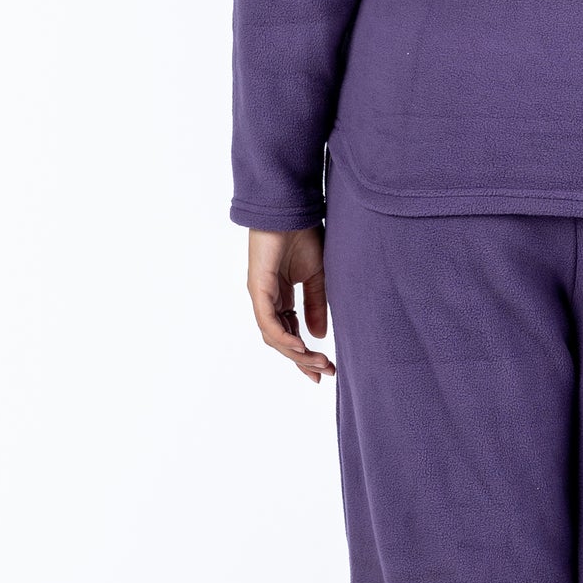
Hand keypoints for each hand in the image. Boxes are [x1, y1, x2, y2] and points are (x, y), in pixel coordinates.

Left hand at [247, 225, 333, 382]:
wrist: (293, 210)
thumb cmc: (303, 236)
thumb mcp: (317, 277)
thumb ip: (316, 305)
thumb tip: (318, 336)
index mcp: (281, 297)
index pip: (290, 333)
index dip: (305, 354)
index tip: (324, 370)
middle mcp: (268, 300)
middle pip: (281, 340)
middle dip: (303, 360)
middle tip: (324, 373)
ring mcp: (261, 295)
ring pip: (274, 336)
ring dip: (295, 353)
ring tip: (316, 363)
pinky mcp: (258, 288)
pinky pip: (268, 321)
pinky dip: (283, 337)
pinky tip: (299, 347)